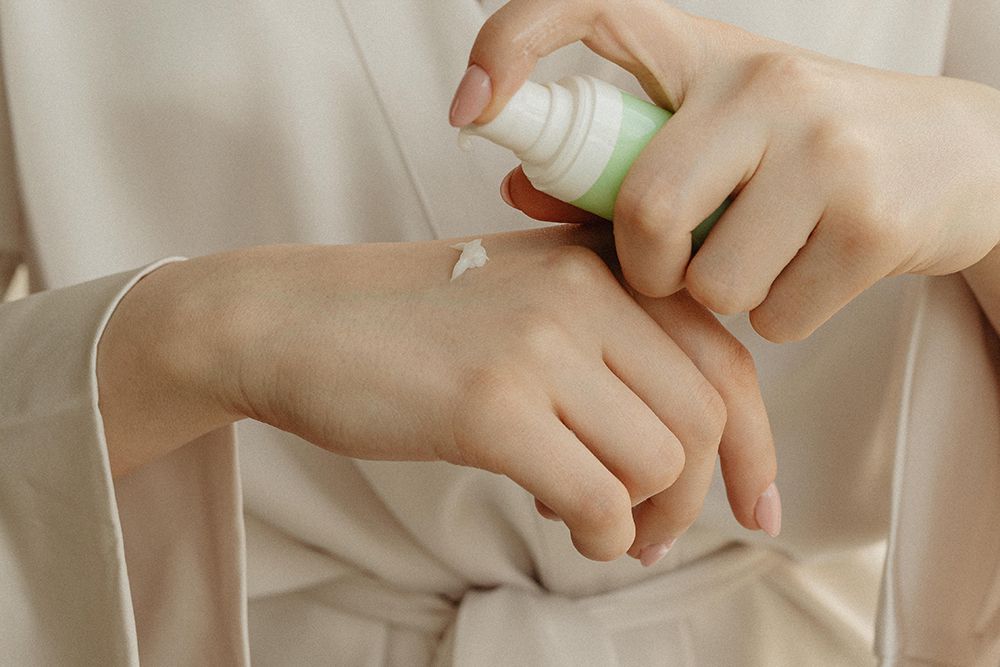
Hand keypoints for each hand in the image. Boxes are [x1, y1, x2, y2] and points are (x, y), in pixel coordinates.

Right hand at [98, 225, 776, 563]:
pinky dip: (597, 533)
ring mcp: (537, 343)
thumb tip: (683, 455)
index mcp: (600, 265)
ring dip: (636, 517)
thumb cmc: (412, 327)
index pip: (724, 359)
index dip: (754, 444)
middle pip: (704, 417)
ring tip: (591, 519)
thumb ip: (610, 353)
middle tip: (652, 532)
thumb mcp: (527, 305)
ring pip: (658, 461)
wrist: (296, 320)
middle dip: (692, 497)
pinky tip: (565, 525)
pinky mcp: (491, 403)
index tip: (757, 505)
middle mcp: (583, 291)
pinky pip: (596, 495)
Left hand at [456, 0, 999, 340]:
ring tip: (760, 254)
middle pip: (645, 207)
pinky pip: (774, 313)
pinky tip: (809, 270)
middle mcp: (763, 84)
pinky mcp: (874, 220)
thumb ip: (614, 161)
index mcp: (706, 51)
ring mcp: (825, 148)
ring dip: (719, 293)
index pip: (590, 9)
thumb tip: (516, 181)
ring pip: (711, 279)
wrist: (953, 157)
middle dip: (644, 265)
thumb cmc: (802, 147)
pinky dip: (777, 314)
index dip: (512, 45)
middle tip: (669, 265)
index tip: (471, 108)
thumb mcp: (711, 130)